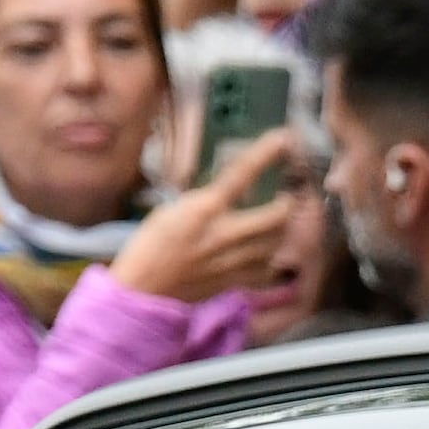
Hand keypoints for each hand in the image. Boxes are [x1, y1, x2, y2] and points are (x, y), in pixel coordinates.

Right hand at [107, 132, 297, 302]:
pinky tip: (264, 253)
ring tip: (275, 223)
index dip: (265, 154)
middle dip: (286, 204)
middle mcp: (224, 235)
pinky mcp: (233, 282)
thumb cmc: (149, 246)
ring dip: (281, 230)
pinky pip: (266, 270)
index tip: (283, 138)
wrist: (143, 290)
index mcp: (204, 210)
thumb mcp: (170, 210)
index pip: (241, 175)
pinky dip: (270, 259)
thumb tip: (225, 193)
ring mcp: (232, 261)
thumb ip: (202, 201)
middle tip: (284, 197)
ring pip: (276, 243)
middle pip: (275, 216)